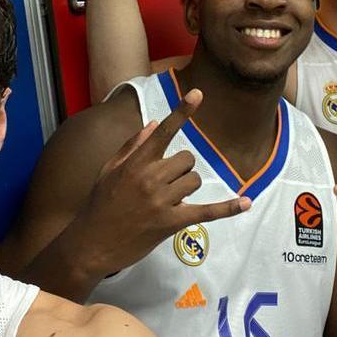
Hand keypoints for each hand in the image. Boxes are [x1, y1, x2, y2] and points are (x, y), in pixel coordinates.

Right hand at [73, 89, 249, 274]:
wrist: (91, 243)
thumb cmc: (99, 204)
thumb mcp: (109, 170)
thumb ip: (132, 146)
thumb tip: (153, 123)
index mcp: (136, 162)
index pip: (163, 131)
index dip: (182, 112)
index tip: (198, 94)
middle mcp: (150, 178)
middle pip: (187, 160)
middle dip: (180, 170)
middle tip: (163, 185)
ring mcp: (162, 201)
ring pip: (194, 181)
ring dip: (186, 189)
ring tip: (166, 202)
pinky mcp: (171, 223)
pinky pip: (207, 211)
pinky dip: (228, 208)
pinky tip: (246, 203)